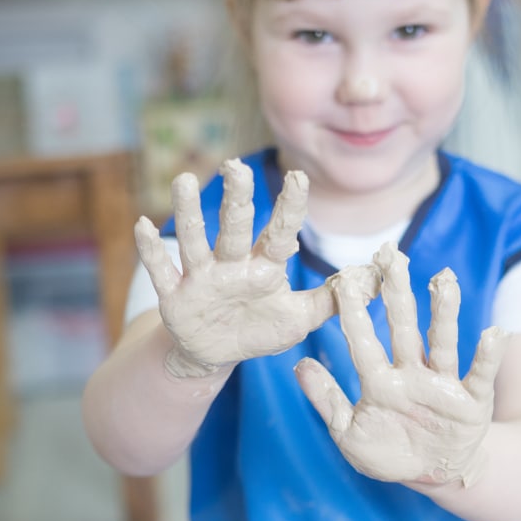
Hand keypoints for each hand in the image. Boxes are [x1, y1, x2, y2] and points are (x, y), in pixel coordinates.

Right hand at [134, 159, 373, 377]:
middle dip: (237, 200)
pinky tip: (142, 224)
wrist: (215, 354)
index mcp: (264, 268)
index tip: (299, 178)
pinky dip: (151, 249)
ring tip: (183, 180)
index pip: (279, 234)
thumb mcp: (299, 318)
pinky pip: (162, 270)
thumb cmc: (258, 329)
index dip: (289, 209)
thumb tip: (377, 276)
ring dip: (188, 213)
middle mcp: (232, 265)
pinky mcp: (175, 297)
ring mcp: (201, 278)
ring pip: (195, 241)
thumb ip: (334, 298)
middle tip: (237, 166)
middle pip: (235, 229)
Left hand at [295, 242, 507, 487]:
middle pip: (403, 328)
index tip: (342, 279)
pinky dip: (488, 355)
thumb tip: (300, 364)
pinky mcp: (471, 401)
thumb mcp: (348, 434)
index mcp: (379, 381)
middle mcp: (411, 374)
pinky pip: (480, 374)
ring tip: (444, 279)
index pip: (363, 342)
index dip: (354, 312)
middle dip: (397, 292)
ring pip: (442, 342)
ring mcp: (441, 385)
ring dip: (444, 311)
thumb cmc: (387, 453)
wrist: (430, 476)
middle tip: (391, 254)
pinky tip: (494, 333)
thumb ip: (327, 400)